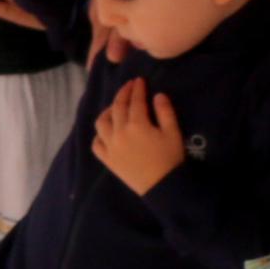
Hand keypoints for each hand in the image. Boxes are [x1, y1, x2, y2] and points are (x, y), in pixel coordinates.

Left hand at [92, 78, 187, 194]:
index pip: (135, 101)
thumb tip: (157, 95)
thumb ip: (165, 112)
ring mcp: (110, 146)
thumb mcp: (173, 133)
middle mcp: (119, 133)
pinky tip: (106, 131)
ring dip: (108, 111)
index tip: (139, 80)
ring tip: (116, 107)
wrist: (164, 187)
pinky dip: (99, 135)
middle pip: (117, 107)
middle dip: (123, 94)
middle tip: (129, 86)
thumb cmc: (171, 159)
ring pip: (101, 122)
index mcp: (137, 125)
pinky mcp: (108, 160)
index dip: (137, 89)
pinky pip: (96, 143)